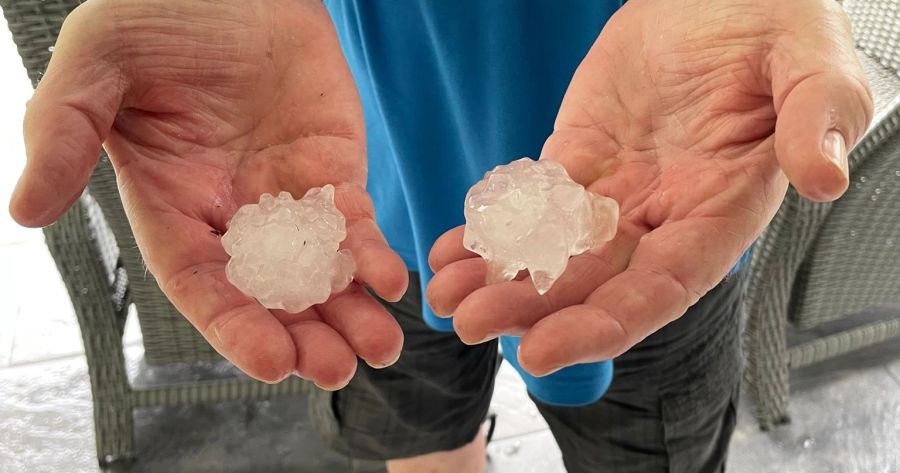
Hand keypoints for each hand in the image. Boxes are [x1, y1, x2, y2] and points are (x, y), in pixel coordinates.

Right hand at [9, 0, 406, 387]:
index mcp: (172, 207)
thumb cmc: (158, 17)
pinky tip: (391, 280)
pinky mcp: (333, 170)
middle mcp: (231, 215)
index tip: (271, 362)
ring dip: (351, 312)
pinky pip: (356, 222)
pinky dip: (373, 253)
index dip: (235, 326)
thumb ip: (62, 134)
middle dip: (303, 335)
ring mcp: (287, 197)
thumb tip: (24, 211)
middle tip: (337, 368)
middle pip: (269, 293)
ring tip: (381, 347)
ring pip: (321, 271)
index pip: (202, 284)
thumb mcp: (97, 65)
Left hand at [427, 0, 871, 375]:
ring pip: (552, 250)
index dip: (604, 323)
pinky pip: (531, 202)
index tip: (544, 350)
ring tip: (442, 296)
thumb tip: (822, 179)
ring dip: (499, 280)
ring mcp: (616, 189)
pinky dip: (492, 229)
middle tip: (469, 324)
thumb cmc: (779, 26)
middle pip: (593, 281)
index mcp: (720, 210)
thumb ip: (816, 119)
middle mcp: (664, 215)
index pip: (661, 287)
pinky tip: (450, 250)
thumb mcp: (815, 66)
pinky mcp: (579, 156)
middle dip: (531, 309)